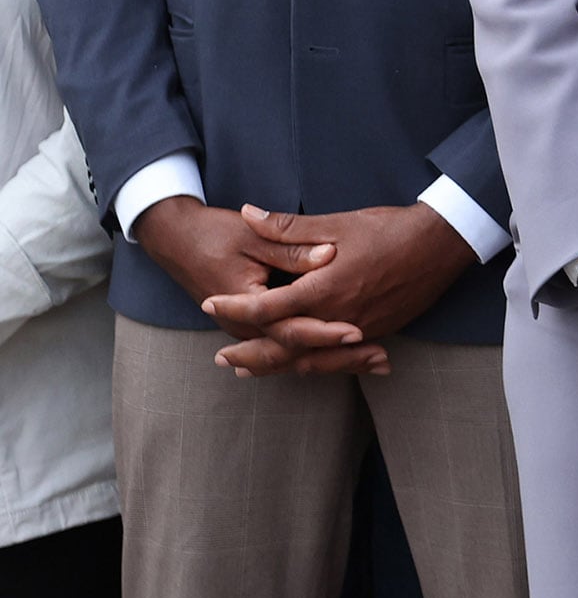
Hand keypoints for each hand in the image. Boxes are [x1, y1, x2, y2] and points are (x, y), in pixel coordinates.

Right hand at [131, 196, 382, 375]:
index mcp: (247, 306)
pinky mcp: (257, 326)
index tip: (358, 331)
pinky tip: (353, 354)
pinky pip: (291, 348)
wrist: (176, 240)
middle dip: (341, 357)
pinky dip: (322, 352)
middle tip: (382, 360)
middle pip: (300, 351)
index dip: (325, 331)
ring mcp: (251, 331)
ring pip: (297, 356)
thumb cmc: (213, 234)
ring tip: (379, 363)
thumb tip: (327, 254)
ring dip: (338, 360)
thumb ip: (290, 246)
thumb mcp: (251, 237)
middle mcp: (247, 328)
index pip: (291, 328)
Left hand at [198, 203, 475, 373]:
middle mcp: (339, 317)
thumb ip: (288, 226)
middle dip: (250, 353)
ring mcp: (360, 329)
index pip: (267, 307)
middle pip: (283, 347)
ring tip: (250, 369)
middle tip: (221, 357)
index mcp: (324, 288)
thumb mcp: (337, 223)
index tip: (210, 302)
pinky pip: (337, 358)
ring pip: (310, 359)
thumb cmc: (389, 229)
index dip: (234, 306)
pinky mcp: (378, 332)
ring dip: (276, 365)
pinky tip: (301, 364)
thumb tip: (249, 214)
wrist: (442, 243)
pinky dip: (312, 364)